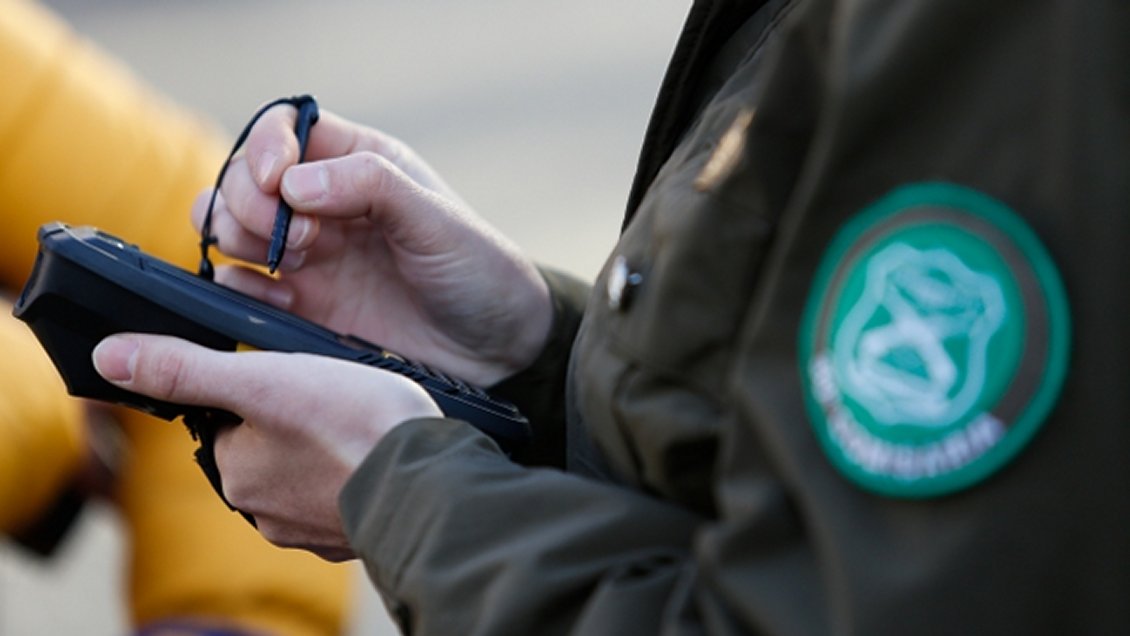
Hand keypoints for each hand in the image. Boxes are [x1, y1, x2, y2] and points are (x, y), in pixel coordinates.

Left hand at [92, 333, 441, 560]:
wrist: (429, 482)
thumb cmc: (351, 424)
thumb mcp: (262, 377)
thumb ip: (185, 369)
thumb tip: (110, 357)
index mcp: (235, 472)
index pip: (229, 418)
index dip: (261, 388)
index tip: (296, 377)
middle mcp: (263, 511)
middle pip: (267, 445)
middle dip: (293, 420)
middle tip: (334, 396)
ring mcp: (310, 529)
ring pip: (305, 471)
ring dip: (325, 449)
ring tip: (360, 424)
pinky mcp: (352, 536)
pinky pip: (340, 496)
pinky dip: (354, 475)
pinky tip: (376, 456)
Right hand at [192, 105, 551, 384]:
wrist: (495, 349)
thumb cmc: (479, 272)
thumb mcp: (436, 221)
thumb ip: (370, 188)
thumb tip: (292, 184)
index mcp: (358, 164)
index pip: (283, 128)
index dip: (265, 148)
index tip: (278, 182)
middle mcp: (323, 203)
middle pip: (243, 178)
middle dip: (248, 201)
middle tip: (298, 238)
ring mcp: (307, 254)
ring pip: (229, 227)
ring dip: (237, 238)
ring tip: (288, 262)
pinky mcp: (301, 305)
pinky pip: (240, 287)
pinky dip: (242, 289)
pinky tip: (285, 302)